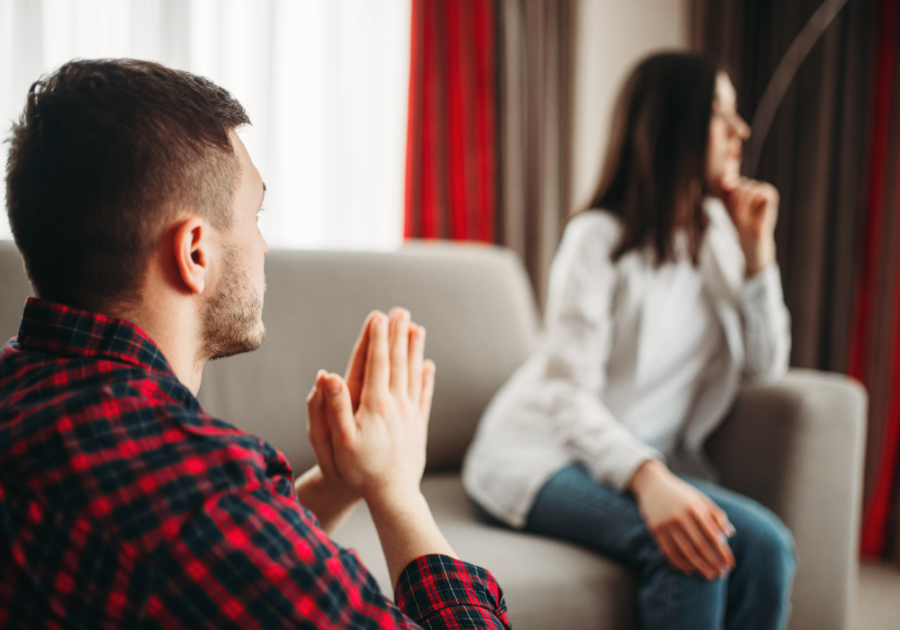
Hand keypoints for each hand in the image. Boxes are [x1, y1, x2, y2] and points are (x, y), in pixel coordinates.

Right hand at [309, 308, 435, 504]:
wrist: (392, 495)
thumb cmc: (358, 470)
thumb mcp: (338, 441)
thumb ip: (333, 407)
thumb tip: (328, 375)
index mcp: (375, 405)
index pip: (377, 363)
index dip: (377, 339)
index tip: (378, 316)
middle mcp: (396, 405)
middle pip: (398, 363)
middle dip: (398, 335)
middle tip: (401, 311)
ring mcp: (410, 414)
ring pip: (413, 374)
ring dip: (414, 350)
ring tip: (417, 328)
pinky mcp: (418, 426)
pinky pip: (423, 395)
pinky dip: (426, 378)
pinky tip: (428, 366)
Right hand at [629, 460, 735, 579]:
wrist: (652, 485)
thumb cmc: (681, 494)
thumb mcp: (700, 499)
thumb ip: (716, 514)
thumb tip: (730, 534)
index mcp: (695, 507)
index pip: (713, 535)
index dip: (723, 552)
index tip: (731, 565)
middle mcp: (680, 516)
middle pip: (700, 546)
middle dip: (713, 562)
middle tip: (722, 573)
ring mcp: (666, 523)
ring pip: (685, 551)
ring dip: (699, 566)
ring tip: (710, 575)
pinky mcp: (655, 529)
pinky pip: (669, 551)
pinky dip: (680, 563)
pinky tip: (689, 570)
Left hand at [719, 175, 778, 275]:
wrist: (749, 236)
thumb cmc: (739, 222)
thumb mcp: (730, 203)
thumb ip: (729, 189)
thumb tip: (726, 179)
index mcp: (745, 187)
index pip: (734, 183)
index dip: (731, 198)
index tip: (734, 211)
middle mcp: (755, 187)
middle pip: (741, 184)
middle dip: (736, 200)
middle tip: (741, 214)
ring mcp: (764, 190)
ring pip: (749, 187)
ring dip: (743, 203)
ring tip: (747, 214)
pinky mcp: (771, 194)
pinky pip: (759, 191)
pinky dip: (754, 203)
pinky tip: (756, 212)